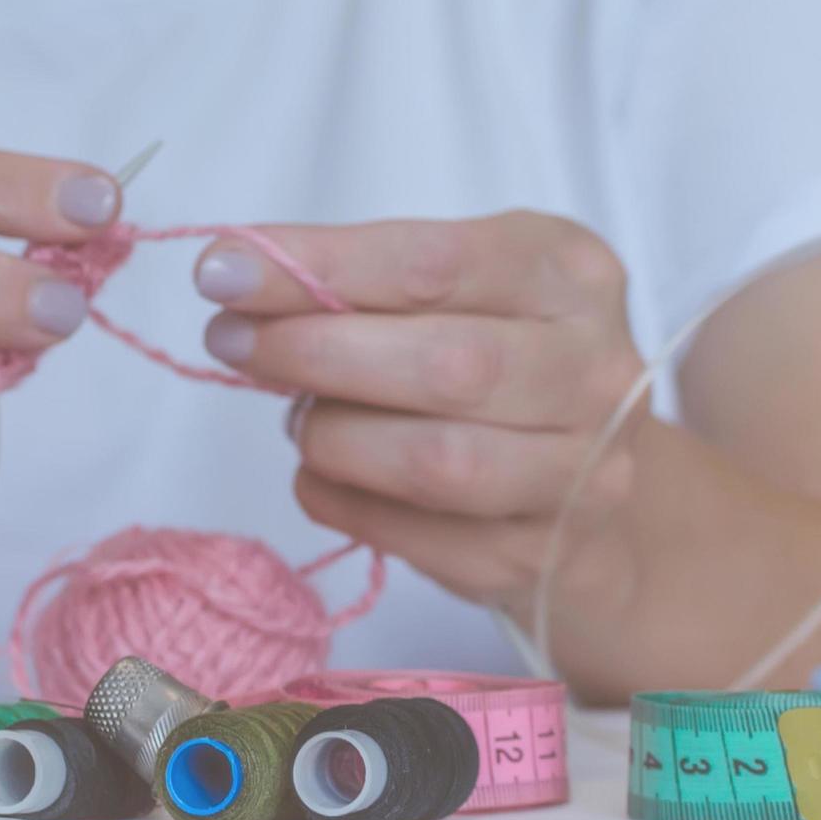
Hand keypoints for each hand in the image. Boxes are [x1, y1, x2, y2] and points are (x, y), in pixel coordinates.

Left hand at [190, 211, 647, 622]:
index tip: (223, 272)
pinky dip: (343, 501)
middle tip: (234, 344)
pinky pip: (415, 536)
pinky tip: (321, 477)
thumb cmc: (497, 359)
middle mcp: (597, 372)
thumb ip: (362, 281)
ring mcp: (580, 474)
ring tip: (300, 419)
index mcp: (572, 275)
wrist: (582, 482)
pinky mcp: (536, 554)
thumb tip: (235, 281)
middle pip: (445, 366)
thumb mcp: (456, 289)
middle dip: (315, 353)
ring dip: (334, 437)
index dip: (319, 268)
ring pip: (435, 463)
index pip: (435, 265)